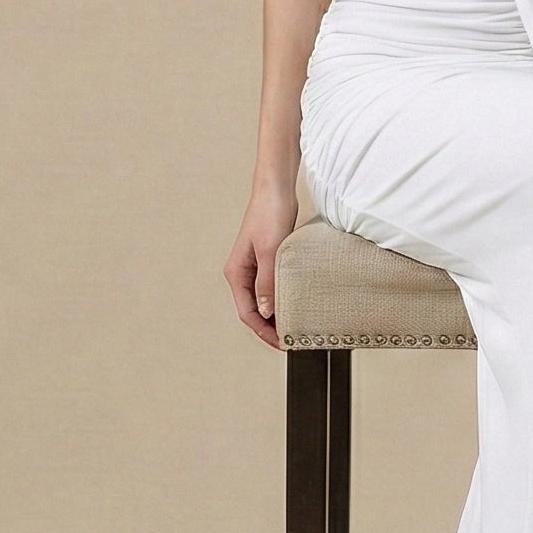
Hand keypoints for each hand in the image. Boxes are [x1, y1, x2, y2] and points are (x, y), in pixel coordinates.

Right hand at [226, 182, 298, 347]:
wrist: (276, 189)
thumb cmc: (269, 214)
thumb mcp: (271, 251)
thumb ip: (267, 282)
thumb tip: (266, 311)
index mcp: (236, 273)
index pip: (247, 313)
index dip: (264, 332)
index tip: (282, 344)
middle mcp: (242, 273)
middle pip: (253, 310)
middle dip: (269, 328)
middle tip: (292, 341)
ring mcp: (254, 267)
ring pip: (263, 300)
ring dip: (276, 315)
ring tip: (295, 328)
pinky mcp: (267, 260)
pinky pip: (271, 288)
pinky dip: (281, 300)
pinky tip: (295, 305)